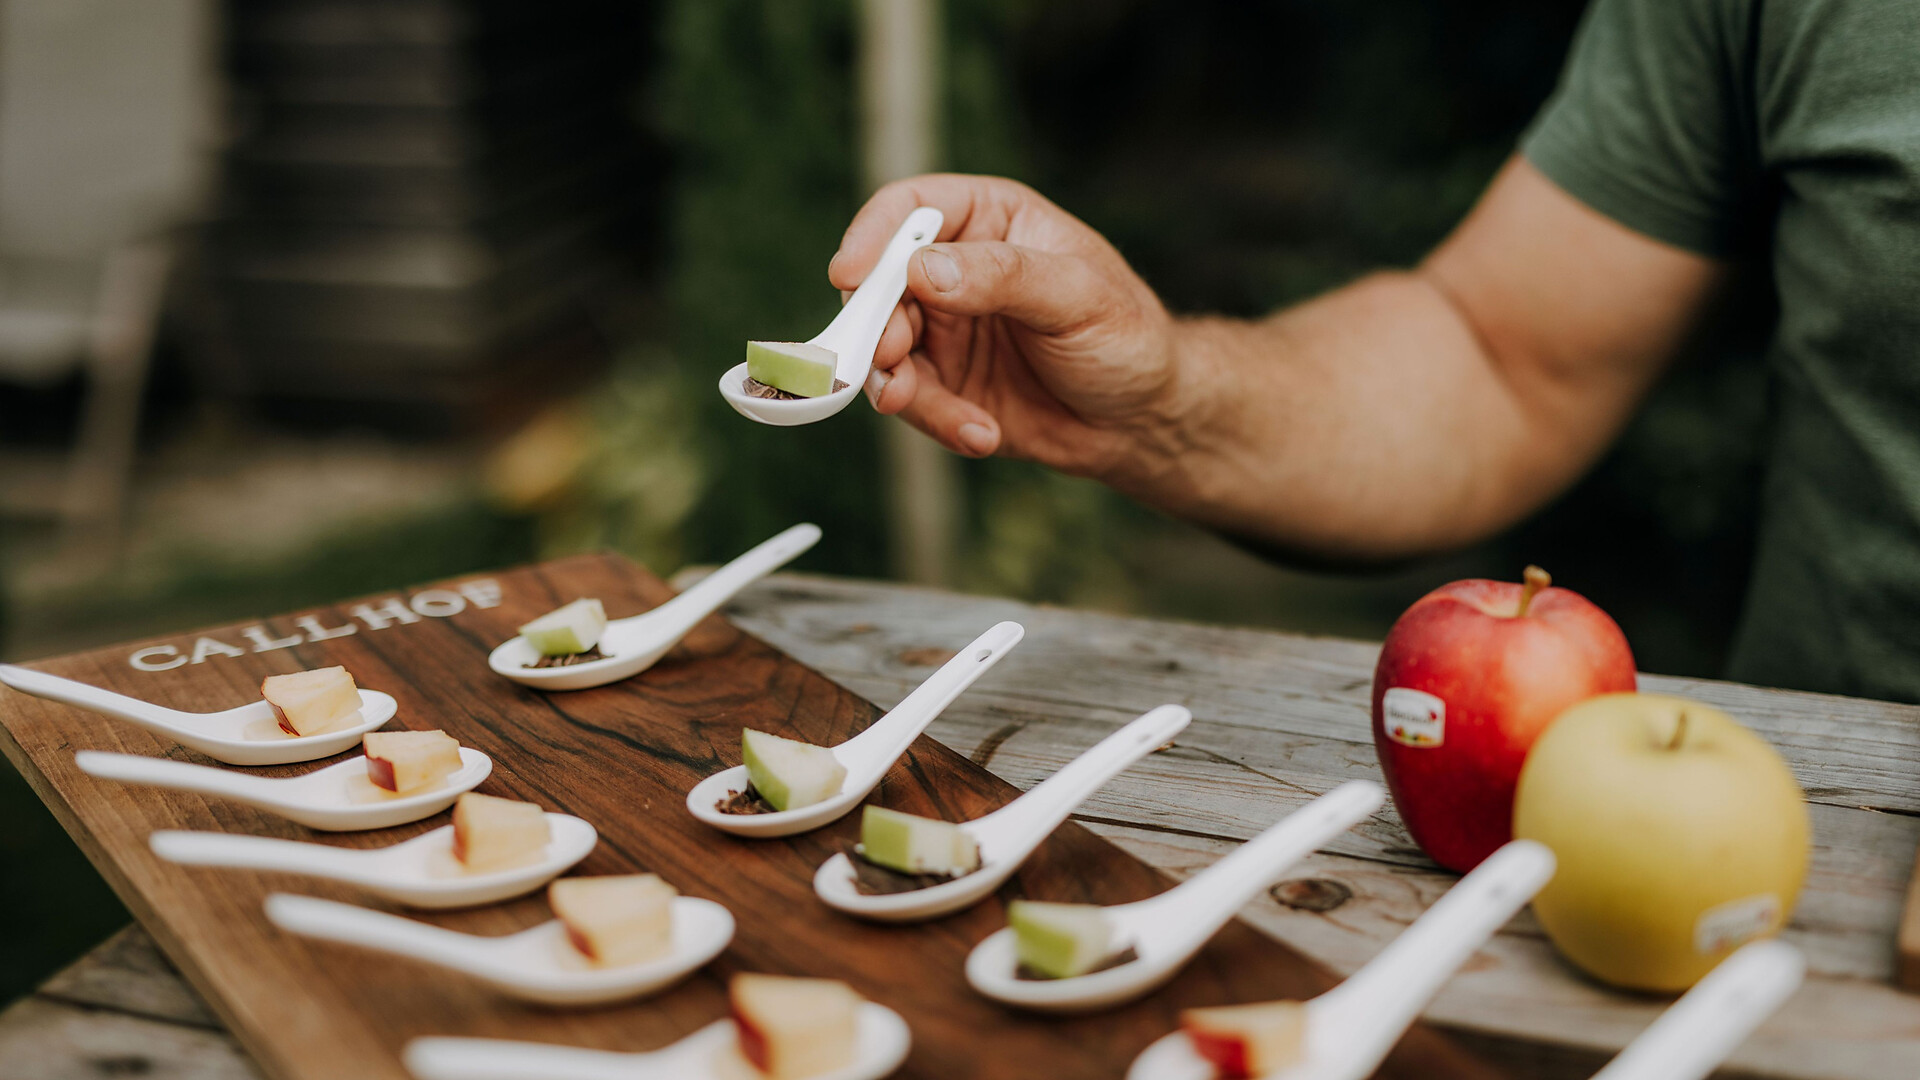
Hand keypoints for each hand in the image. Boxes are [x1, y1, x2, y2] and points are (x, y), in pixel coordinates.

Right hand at [830, 174, 1189, 481]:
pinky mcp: (945, 388)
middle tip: (887, 358)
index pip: (909, 208)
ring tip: (913, 403)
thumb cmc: (1126, 336)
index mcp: (989, 221)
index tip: (850, 275)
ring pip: (884, 350)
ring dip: (894, 381)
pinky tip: (981, 433)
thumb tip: (923, 270)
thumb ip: (1003, 276)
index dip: (871, 235)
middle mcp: (955, 271)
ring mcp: (945, 332)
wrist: (1144, 419)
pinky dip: (937, 420)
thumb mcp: (1077, 294)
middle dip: (876, 325)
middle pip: (879, 285)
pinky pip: (914, 402)